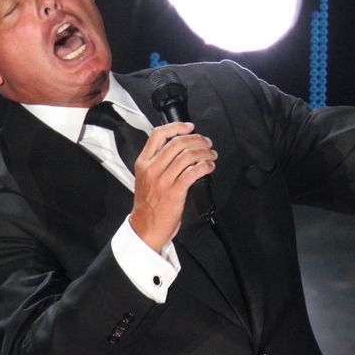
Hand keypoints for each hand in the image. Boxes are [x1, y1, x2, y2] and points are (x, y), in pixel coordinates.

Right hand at [128, 121, 216, 251]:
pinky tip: (210, 166)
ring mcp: (163, 180)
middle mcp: (152, 168)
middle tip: (207, 143)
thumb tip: (179, 149)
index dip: (177, 127)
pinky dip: (205, 166)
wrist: (146, 228)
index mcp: (143, 162)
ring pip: (187, 156)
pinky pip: (194, 172)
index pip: (158, 135)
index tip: (190, 127)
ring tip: (212, 154)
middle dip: (197, 140)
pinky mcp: (175, 192)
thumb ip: (157, 162)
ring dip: (204, 152)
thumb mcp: (145, 178)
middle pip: (177, 143)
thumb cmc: (148, 205)